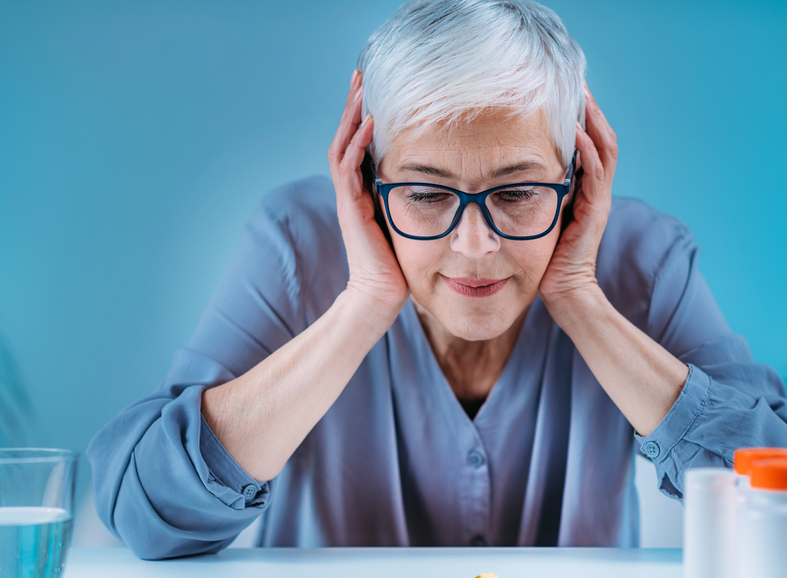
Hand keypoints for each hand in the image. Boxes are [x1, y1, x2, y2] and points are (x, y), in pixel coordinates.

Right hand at [327, 70, 408, 324]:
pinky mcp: (350, 208)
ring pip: (342, 146)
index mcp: (365, 191)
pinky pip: (349, 169)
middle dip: (353, 106)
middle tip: (361, 75)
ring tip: (361, 89)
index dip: (364, 116)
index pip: (359, 144)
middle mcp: (353, 190)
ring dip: (351, 116)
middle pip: (346, 137)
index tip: (374, 90)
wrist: (381, 295)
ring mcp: (348, 198)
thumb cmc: (401, 264)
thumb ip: (417, 198)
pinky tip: (368, 124)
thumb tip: (444, 179)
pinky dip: (357, 144)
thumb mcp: (411, 220)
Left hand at [539, 83, 617, 305]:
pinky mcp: (595, 212)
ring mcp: (598, 200)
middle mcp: (596, 190)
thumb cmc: (544, 259)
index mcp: (584, 189)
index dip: (582, 118)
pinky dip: (588, 151)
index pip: (589, 144)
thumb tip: (508, 170)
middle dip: (591, 110)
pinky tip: (578, 131)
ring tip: (583, 95)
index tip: (567, 92)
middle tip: (579, 82)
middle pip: (602, 139)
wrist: (563, 291)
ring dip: (594, 121)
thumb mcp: (537, 215)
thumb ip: (533, 193)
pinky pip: (596, 175)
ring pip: (604, 150)